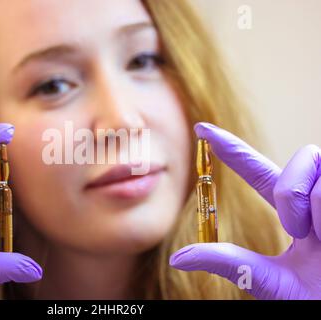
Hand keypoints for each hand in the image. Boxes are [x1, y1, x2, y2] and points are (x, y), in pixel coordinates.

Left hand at [170, 122, 320, 299]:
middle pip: (302, 158)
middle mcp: (320, 201)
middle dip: (290, 191)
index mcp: (298, 216)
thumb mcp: (269, 280)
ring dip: (311, 205)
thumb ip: (228, 262)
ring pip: (317, 168)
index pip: (260, 173)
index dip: (232, 149)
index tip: (201, 128)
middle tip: (298, 229)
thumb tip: (177, 257)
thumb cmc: (316, 300)